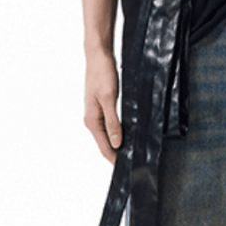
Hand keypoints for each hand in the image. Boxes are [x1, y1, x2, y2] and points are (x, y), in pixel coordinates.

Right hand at [84, 47, 122, 163]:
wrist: (98, 56)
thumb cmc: (102, 74)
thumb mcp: (109, 98)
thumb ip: (113, 122)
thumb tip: (116, 143)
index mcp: (92, 120)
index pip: (104, 147)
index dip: (114, 159)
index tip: (126, 169)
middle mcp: (92, 119)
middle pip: (105, 143)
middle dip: (117, 154)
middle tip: (133, 163)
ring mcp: (96, 113)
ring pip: (108, 135)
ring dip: (118, 144)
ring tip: (132, 152)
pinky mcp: (102, 106)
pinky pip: (110, 125)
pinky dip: (118, 132)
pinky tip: (126, 134)